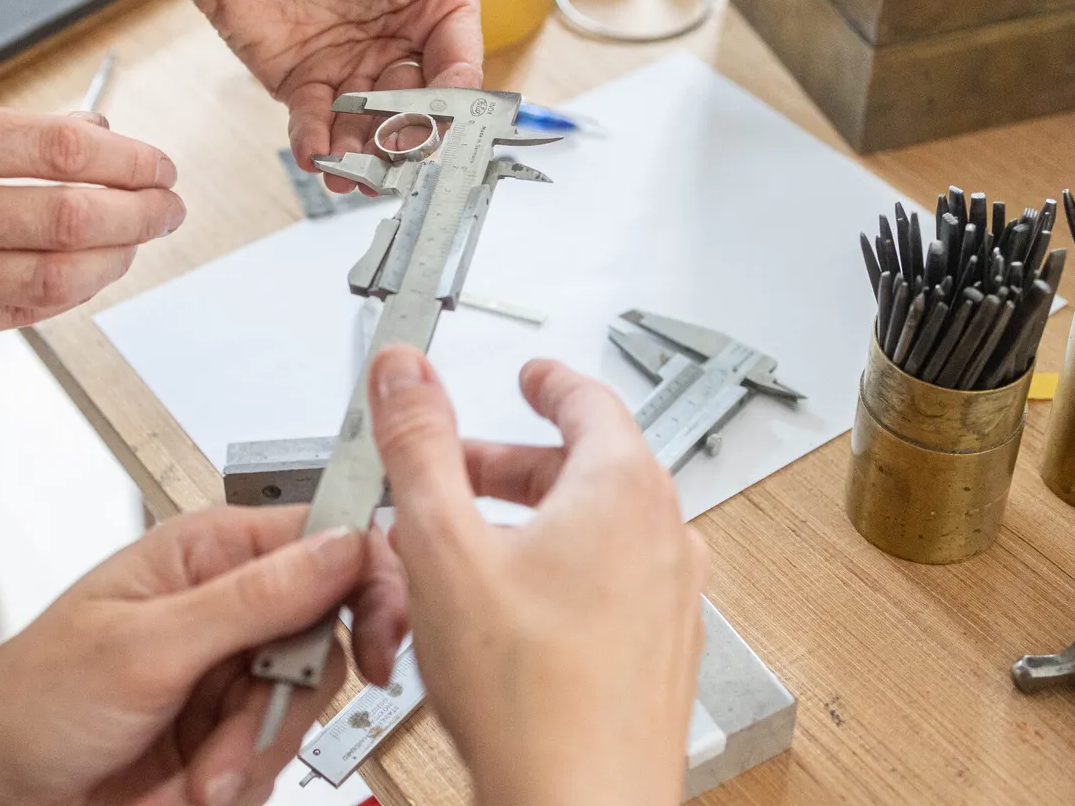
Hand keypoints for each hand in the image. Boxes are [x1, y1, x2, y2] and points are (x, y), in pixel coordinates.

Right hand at [0, 94, 184, 350]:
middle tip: (168, 206)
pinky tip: (85, 276)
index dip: (128, 160)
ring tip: (137, 242)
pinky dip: (62, 295)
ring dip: (113, 259)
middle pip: (71, 213)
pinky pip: (11, 314)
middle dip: (140, 212)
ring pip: (52, 274)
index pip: (58, 148)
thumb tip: (86, 136)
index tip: (157, 164)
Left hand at [0, 506, 407, 805]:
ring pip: (302, 711)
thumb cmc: (24, 703)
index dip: (367, 582)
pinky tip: (184, 787)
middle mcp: (225, 609)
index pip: (326, 540)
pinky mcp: (221, 739)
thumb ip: (253, 598)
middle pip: (325, 639)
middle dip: (283, 701)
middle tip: (237, 729)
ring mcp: (225, 677)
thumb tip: (342, 547)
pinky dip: (235, 782)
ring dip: (250, 753)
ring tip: (190, 773)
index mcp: (208, 554)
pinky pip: (273, 760)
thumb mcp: (146, 646)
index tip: (379, 638)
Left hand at [179, 0, 565, 191]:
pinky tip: (317, 153)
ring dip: (369, 153)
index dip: (457, 86)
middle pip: (420, 104)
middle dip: (414, 133)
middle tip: (402, 151)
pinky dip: (319, 144)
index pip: (459, 57)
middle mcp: (399, 39)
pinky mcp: (302, 84)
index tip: (450, 103)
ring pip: (373, 125)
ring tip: (360, 172)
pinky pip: (318, 125)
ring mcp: (351, 66)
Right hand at [367, 346, 710, 805]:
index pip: (590, 402)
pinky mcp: (660, 654)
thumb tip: (403, 376)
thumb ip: (418, 446)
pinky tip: (507, 617)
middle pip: (587, 470)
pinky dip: (559, 575)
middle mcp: (664, 538)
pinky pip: (610, 586)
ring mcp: (671, 600)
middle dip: (513, 466)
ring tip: (469, 549)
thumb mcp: (443, 545)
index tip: (532, 377)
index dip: (549, 383)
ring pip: (596, 532)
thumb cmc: (531, 698)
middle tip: (459, 471)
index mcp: (624, 491)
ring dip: (532, 524)